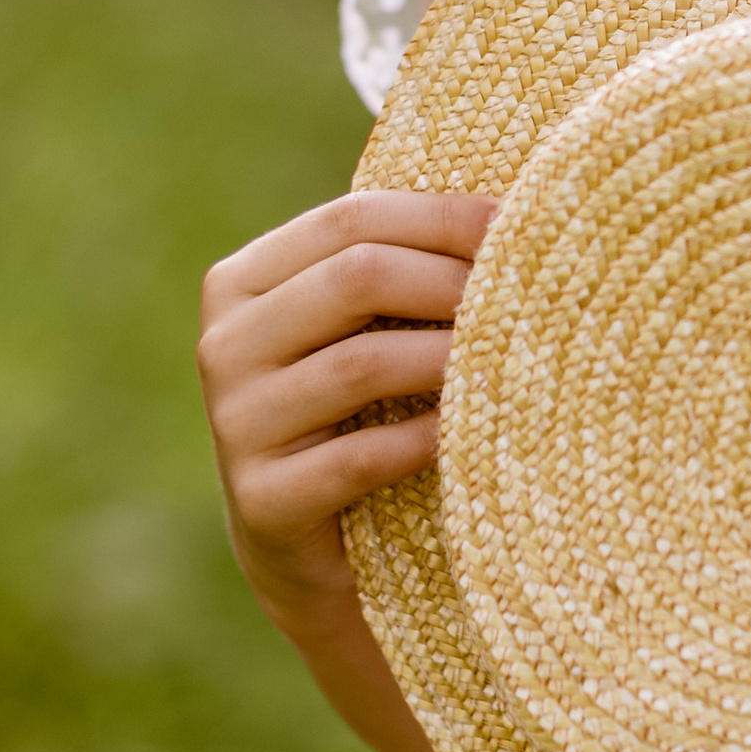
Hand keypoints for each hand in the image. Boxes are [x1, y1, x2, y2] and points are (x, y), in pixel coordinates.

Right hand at [198, 189, 496, 638]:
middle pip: (356, 277)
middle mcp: (224, 343)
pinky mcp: (261, 500)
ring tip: (510, 357)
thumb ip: (399, 266)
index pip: (350, 219)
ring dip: (449, 358)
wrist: (313, 552)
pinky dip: (424, 438)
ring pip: (361, 363)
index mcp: (242, 281)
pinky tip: (467, 433)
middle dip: (453, 281)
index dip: (443, 217)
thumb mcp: (363, 329)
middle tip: (526, 296)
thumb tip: (517, 199)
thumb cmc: (359, 414)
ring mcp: (235, 424)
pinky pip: (358, 456)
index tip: (520, 225)